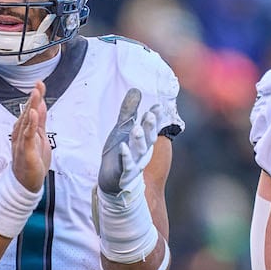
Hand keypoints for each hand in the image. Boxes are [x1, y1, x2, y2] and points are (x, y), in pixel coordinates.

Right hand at [10, 81, 50, 191]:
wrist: (26, 183)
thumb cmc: (31, 161)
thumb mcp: (40, 137)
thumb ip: (40, 122)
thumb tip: (42, 106)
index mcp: (25, 130)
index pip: (31, 110)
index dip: (35, 97)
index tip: (39, 84)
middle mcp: (21, 133)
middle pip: (28, 112)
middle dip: (34, 98)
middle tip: (38, 84)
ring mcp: (22, 141)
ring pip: (27, 121)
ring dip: (31, 107)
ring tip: (36, 94)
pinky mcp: (26, 150)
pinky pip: (28, 135)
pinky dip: (31, 124)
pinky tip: (34, 115)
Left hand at [98, 88, 165, 204]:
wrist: (111, 180)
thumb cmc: (119, 152)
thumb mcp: (122, 129)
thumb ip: (129, 111)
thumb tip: (136, 89)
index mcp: (144, 140)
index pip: (151, 127)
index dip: (156, 117)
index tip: (158, 106)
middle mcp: (142, 152)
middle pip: (148, 138)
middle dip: (150, 127)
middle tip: (150, 115)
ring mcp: (134, 162)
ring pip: (139, 150)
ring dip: (139, 140)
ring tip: (136, 129)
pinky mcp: (123, 173)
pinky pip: (126, 164)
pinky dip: (125, 157)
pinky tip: (123, 148)